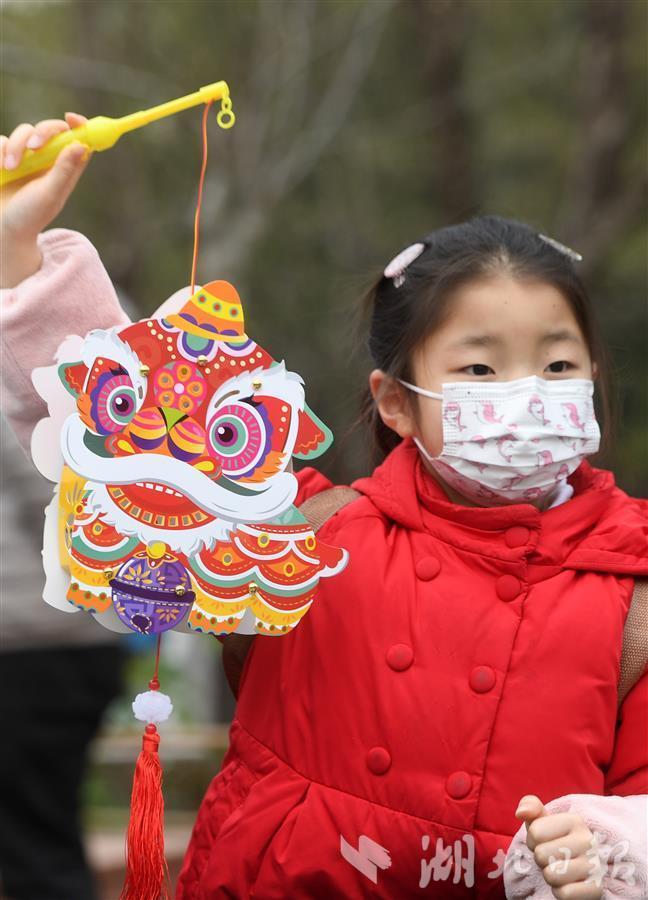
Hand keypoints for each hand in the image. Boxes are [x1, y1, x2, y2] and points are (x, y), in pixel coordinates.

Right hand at [0, 113, 91, 286]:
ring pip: (24, 131)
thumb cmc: (30, 216)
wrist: (2, 228)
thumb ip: (64, 170)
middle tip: (34, 146)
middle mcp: (47, 160)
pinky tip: (0, 168)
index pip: (78, 141)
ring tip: (9, 168)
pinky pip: (2, 140)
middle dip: (42, 132)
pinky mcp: (6, 157)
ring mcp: (26, 158)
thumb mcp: (50, 194)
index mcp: (65, 169)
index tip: (71, 119)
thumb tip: (81, 145)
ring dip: (15, 146)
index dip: (79, 126)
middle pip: (50, 129)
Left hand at [515, 795, 602, 899]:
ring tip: (560, 870)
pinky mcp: (596, 889)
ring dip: (550, 876)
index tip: (544, 842)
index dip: (533, 841)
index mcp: (575, 820)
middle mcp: (588, 841)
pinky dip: (560, 892)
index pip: (535, 832)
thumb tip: (521, 813)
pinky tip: (568, 884)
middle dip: (541, 860)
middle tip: (552, 858)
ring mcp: (595, 866)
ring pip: (552, 875)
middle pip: (541, 855)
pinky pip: (564, 894)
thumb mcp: (541, 820)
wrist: (578, 870)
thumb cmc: (554, 841)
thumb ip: (529, 806)